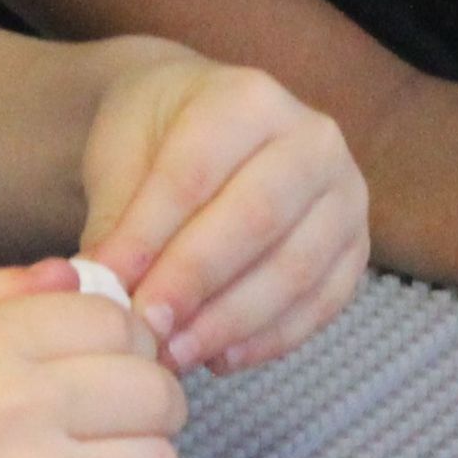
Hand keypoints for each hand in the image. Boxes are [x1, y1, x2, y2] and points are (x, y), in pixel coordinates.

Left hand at [77, 51, 369, 374]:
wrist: (205, 128)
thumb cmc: (158, 141)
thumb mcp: (121, 159)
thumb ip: (117, 223)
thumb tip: (101, 291)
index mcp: (247, 98)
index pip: (195, 174)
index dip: (150, 237)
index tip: (107, 287)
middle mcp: (313, 139)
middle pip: (255, 219)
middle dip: (194, 283)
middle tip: (145, 329)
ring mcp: (345, 195)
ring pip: (294, 269)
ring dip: (230, 323)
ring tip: (174, 354)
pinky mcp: (355, 248)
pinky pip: (320, 303)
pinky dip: (269, 340)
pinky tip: (219, 359)